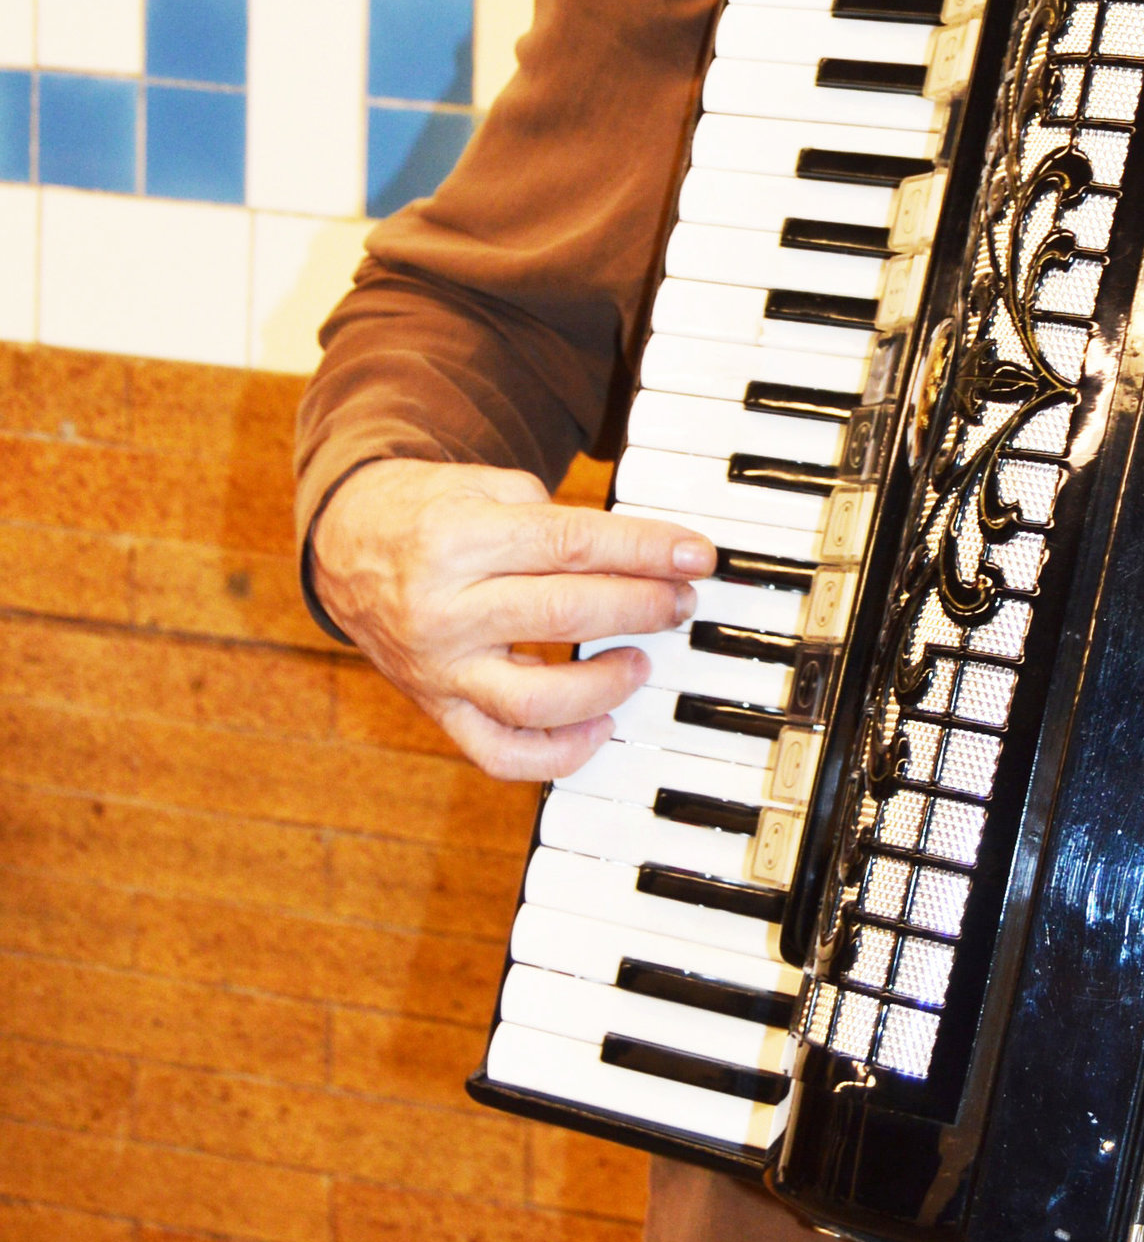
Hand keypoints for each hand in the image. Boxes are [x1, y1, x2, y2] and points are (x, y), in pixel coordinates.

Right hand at [309, 459, 714, 783]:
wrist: (346, 549)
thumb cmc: (431, 512)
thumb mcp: (486, 487)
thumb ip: (557, 518)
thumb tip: (646, 556)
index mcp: (458, 539)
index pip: (571, 545)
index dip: (646, 550)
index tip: (698, 555)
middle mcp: (444, 609)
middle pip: (564, 614)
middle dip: (642, 607)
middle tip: (680, 600)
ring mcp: (438, 669)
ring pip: (533, 700)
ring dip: (605, 686)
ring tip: (640, 661)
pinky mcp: (436, 710)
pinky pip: (500, 754)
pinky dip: (558, 754)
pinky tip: (599, 726)